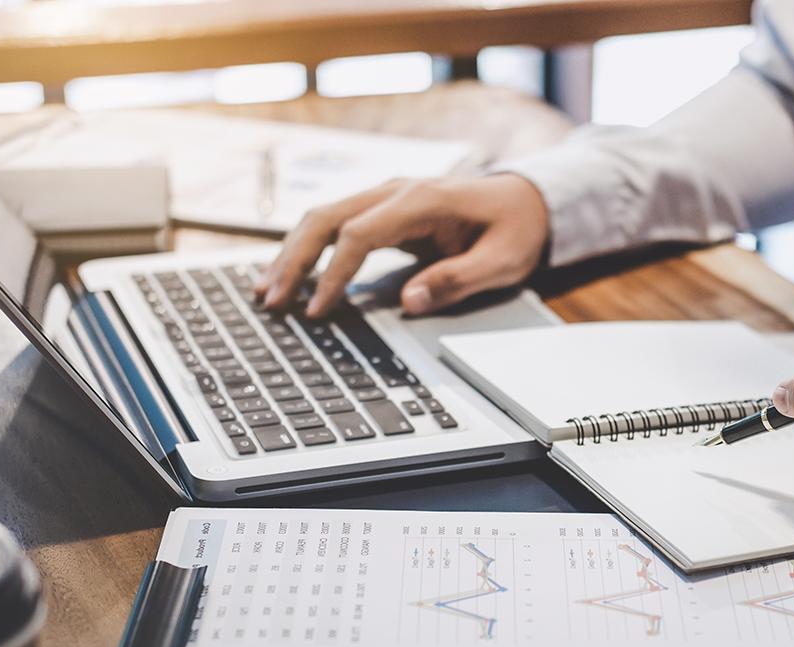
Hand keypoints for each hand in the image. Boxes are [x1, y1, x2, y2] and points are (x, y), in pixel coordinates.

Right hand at [256, 174, 549, 317]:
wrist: (528, 199)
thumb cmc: (516, 229)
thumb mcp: (502, 262)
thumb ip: (457, 280)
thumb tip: (410, 300)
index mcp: (422, 199)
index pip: (359, 234)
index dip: (333, 274)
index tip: (318, 310)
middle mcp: (395, 191)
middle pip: (326, 218)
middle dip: (294, 260)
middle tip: (271, 301)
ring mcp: (386, 197)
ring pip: (322, 218)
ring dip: (291, 254)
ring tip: (265, 291)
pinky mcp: (383, 210)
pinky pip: (335, 225)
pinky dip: (307, 249)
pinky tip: (290, 274)